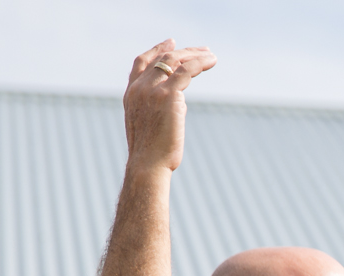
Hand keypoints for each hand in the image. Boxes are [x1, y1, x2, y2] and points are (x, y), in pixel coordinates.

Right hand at [122, 41, 215, 174]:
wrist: (148, 164)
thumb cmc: (152, 154)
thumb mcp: (153, 125)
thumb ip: (164, 108)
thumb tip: (181, 102)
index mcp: (131, 94)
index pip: (141, 63)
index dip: (156, 50)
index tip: (171, 43)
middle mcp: (139, 88)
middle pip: (161, 58)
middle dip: (182, 51)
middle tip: (200, 49)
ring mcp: (152, 89)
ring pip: (174, 61)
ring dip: (194, 55)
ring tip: (211, 55)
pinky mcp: (168, 95)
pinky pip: (187, 70)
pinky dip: (200, 62)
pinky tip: (212, 61)